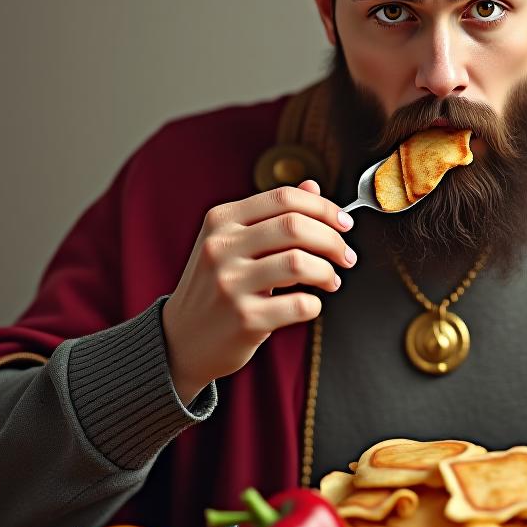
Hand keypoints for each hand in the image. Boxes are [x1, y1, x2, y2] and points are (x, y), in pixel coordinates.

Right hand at [161, 179, 354, 403]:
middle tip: (346, 256)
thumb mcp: (233, 242)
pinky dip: (315, 304)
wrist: (181, 340)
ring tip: (331, 281)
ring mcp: (230, 283)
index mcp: (221, 220)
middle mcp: (221, 247)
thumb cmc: (215, 287)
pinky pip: (299, 304)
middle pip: (295, 226)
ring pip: (300, 263)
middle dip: (333, 240)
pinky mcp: (243, 318)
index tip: (344, 224)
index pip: (284, 197)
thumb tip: (312, 186)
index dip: (324, 208)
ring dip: (328, 272)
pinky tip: (310, 305)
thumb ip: (272, 214)